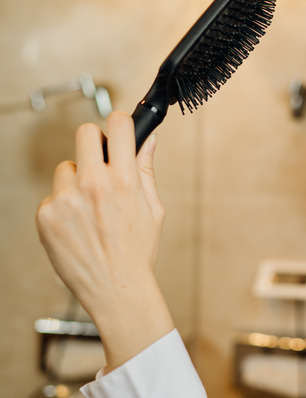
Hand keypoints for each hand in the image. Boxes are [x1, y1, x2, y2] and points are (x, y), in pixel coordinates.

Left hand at [36, 111, 173, 371]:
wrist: (115, 288)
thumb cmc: (138, 251)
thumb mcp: (153, 209)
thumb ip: (146, 170)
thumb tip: (149, 140)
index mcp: (125, 181)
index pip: (118, 126)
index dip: (120, 123)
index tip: (119, 129)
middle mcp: (94, 185)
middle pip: (85, 134)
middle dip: (94, 142)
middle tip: (100, 160)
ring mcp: (66, 199)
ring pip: (67, 168)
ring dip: (77, 180)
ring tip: (90, 208)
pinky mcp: (46, 215)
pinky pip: (53, 196)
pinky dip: (63, 206)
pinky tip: (77, 226)